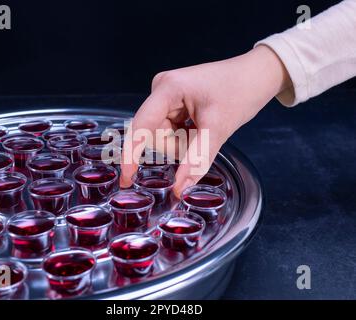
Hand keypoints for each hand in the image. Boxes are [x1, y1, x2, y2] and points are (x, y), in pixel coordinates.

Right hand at [120, 45, 290, 196]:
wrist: (256, 76)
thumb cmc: (240, 91)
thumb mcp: (218, 128)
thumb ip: (197, 159)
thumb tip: (180, 189)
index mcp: (168, 88)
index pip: (142, 126)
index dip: (132, 154)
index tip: (126, 179)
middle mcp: (161, 91)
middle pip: (155, 135)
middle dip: (178, 146)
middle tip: (203, 136)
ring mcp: (166, 97)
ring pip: (163, 137)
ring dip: (183, 142)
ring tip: (205, 129)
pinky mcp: (172, 104)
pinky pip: (170, 132)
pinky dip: (185, 137)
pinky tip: (200, 127)